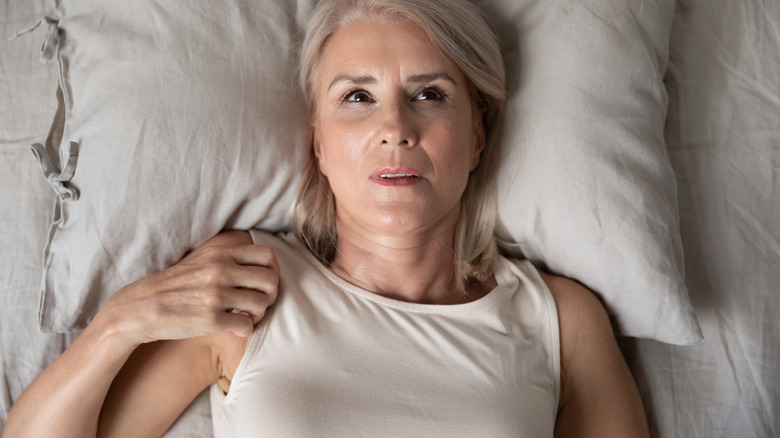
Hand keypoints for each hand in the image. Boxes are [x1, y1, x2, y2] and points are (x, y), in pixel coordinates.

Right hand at [96, 231, 278, 347]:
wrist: (142, 307)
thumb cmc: (177, 285)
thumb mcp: (202, 259)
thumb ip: (230, 257)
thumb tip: (265, 262)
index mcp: (221, 253)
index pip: (268, 255)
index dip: (271, 271)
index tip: (260, 284)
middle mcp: (221, 270)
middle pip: (271, 280)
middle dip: (269, 295)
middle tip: (256, 303)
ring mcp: (217, 295)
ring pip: (263, 304)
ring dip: (259, 314)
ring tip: (245, 316)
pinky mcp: (212, 319)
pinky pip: (248, 326)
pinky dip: (245, 329)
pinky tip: (234, 328)